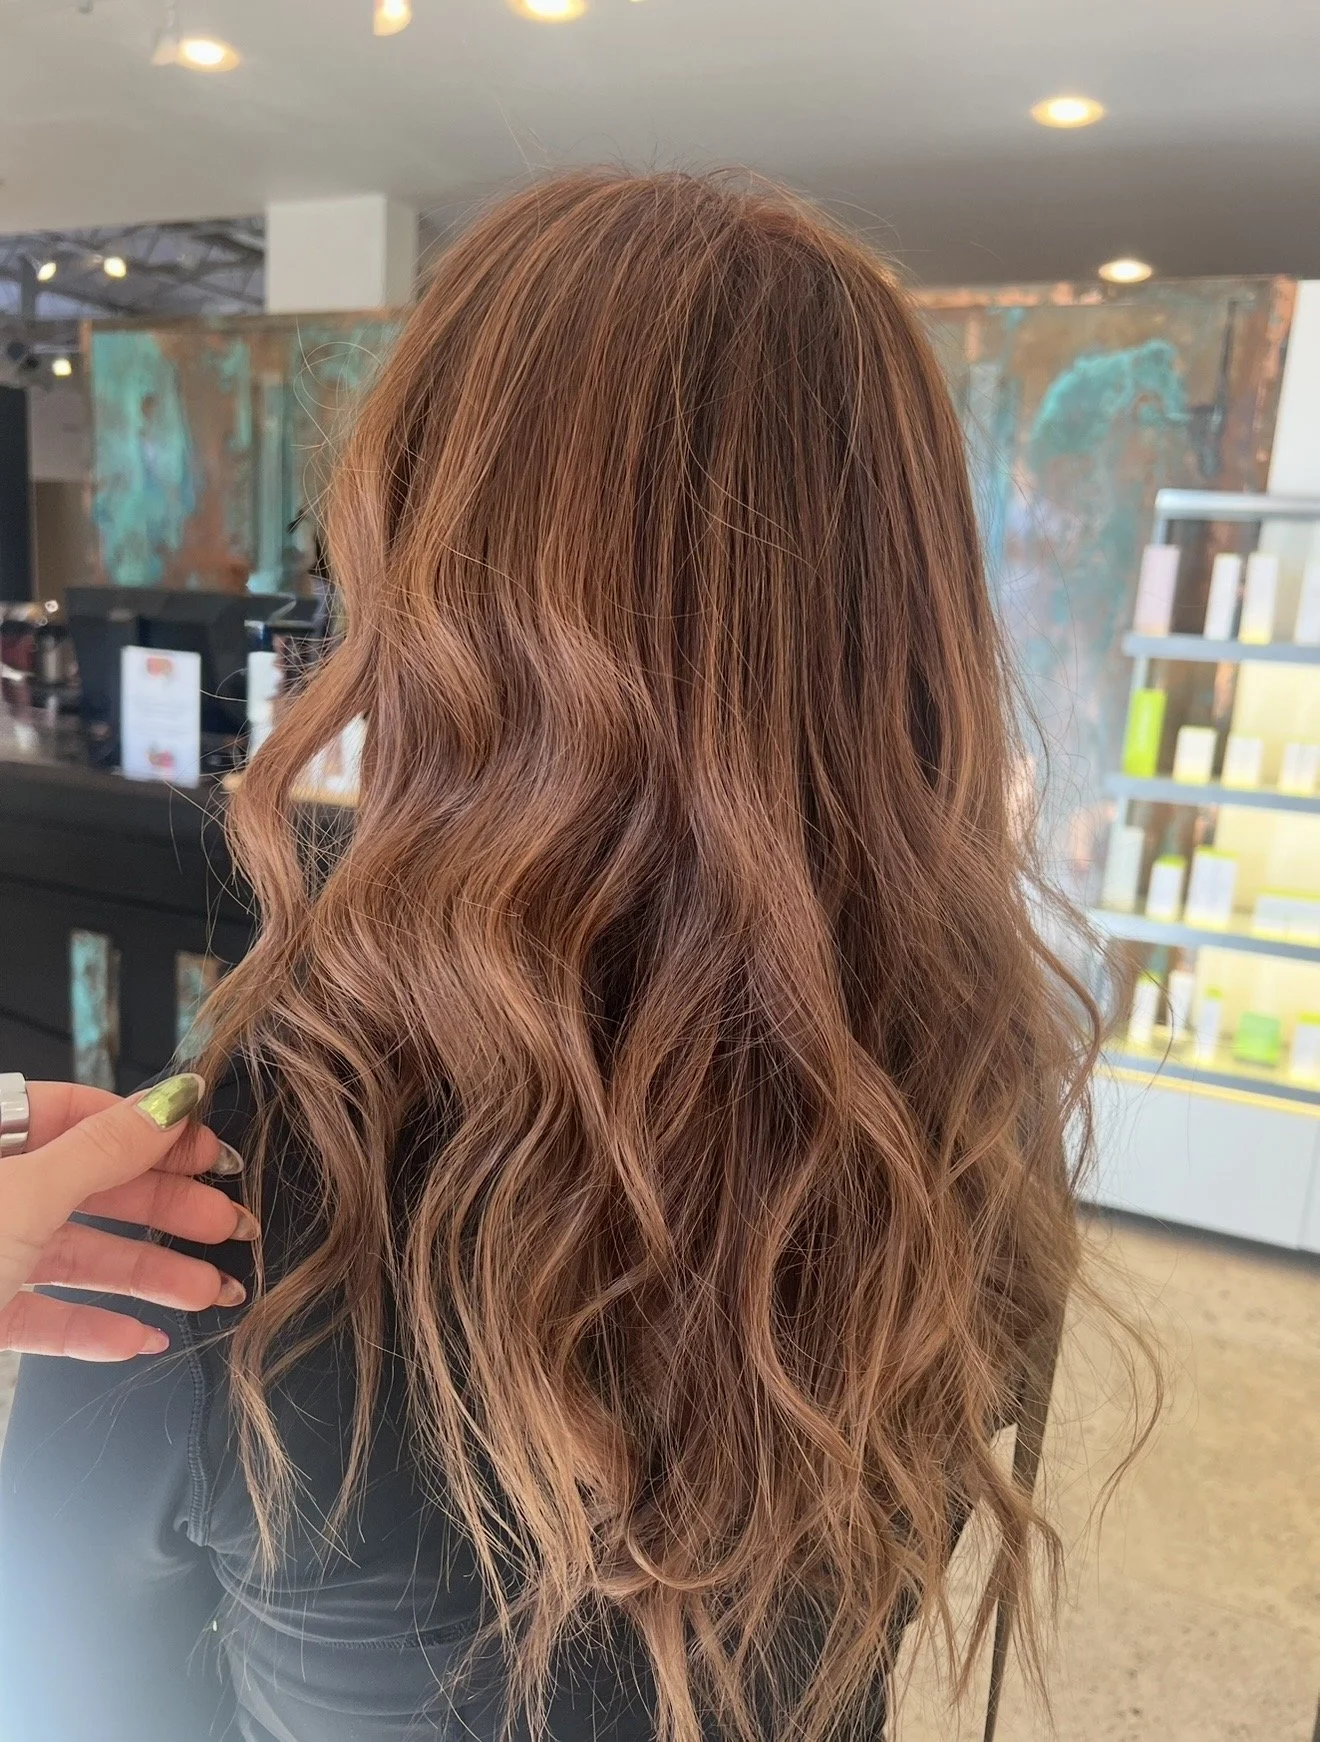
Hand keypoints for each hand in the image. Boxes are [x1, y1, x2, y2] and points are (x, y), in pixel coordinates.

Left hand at [0, 1075, 257, 1361]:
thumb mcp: (24, 1195)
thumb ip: (101, 1150)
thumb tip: (174, 1101)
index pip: (83, 1115)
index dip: (153, 1134)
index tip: (211, 1156)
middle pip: (93, 1189)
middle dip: (168, 1212)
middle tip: (228, 1226)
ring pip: (77, 1257)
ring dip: (148, 1275)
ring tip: (208, 1294)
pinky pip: (44, 1317)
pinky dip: (94, 1328)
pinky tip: (138, 1338)